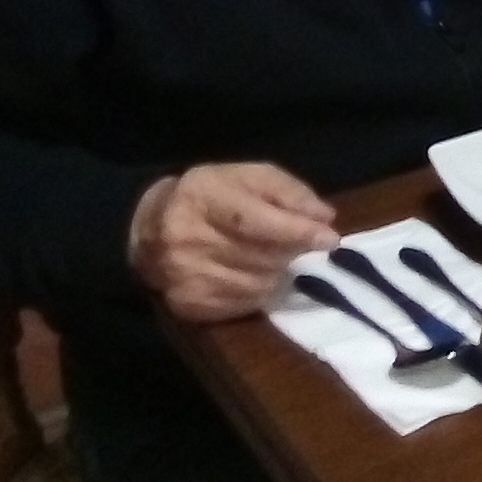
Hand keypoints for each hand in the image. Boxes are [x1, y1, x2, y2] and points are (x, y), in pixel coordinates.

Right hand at [128, 162, 339, 321]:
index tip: (330, 239)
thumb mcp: (250, 177)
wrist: (151, 227)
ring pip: (258, 283)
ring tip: (273, 256)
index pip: (254, 221)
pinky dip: (260, 290)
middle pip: (261, 256)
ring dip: (278, 271)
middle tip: (303, 243)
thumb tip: (325, 217)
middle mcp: (186, 238)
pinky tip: (253, 273)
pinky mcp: (187, 304)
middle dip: (293, 251)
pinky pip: (244, 303)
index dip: (295, 231)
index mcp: (202, 198)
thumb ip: (289, 192)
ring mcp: (183, 275)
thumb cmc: (213, 195)